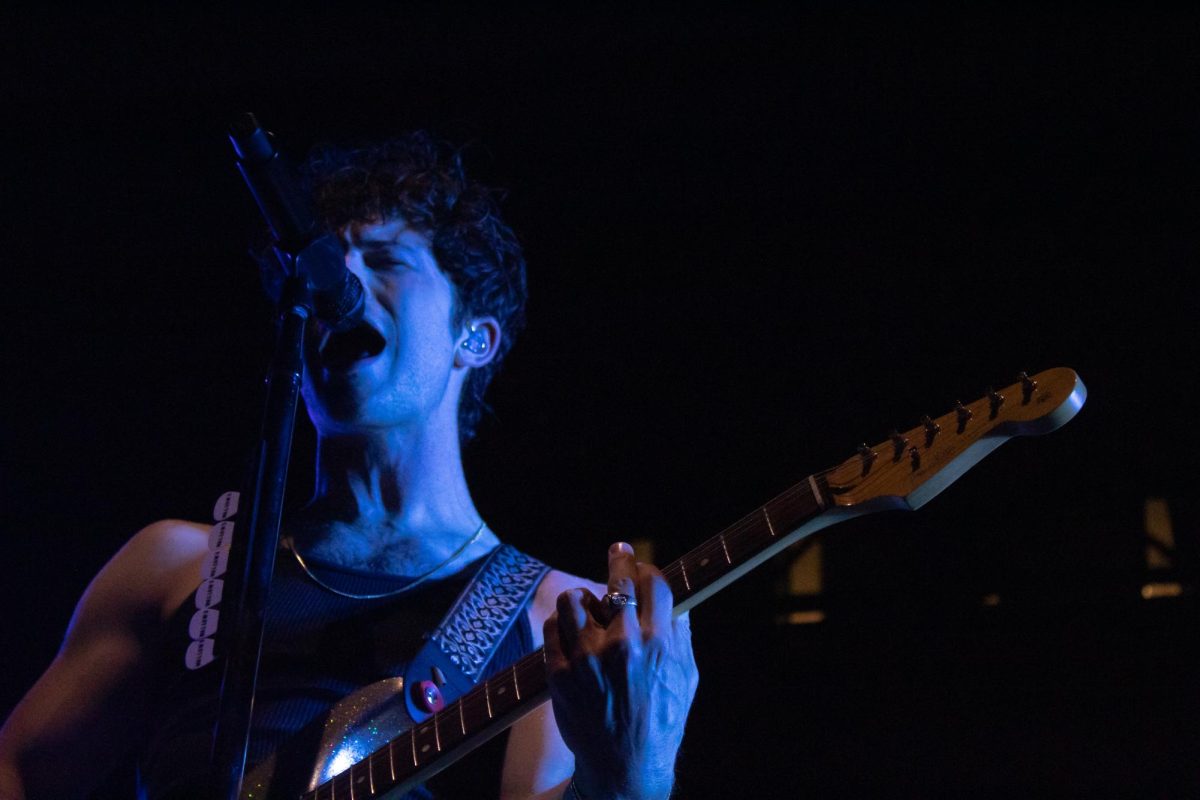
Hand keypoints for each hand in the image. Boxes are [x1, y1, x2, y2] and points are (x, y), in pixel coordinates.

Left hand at [544, 542, 698, 799]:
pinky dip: (561, 625)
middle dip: (618, 561)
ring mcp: (588, 659)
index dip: (646, 568)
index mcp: (657, 643)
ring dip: (583, 600)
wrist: (625, 765)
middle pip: (616, 582)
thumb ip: (680, 636)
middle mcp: (622, 645)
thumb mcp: (685, 678)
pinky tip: (570, 632)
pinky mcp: (560, 673)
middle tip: (617, 553)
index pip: (652, 583)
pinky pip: (552, 627)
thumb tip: (678, 601)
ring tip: (588, 609)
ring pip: (574, 600)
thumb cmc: (660, 721)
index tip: (639, 564)